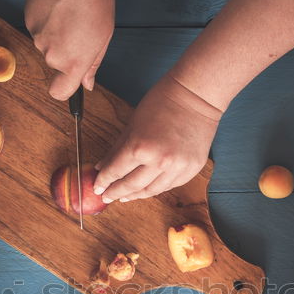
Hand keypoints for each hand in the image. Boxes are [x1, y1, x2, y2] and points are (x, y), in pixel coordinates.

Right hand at [25, 0, 113, 99]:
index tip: (71, 84)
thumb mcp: (104, 34)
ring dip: (57, 34)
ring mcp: (37, 38)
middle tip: (79, 29)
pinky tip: (58, 7)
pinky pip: (39, 29)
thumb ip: (93, 62)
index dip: (65, 90)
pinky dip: (48, 21)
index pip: (60, 92)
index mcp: (73, 62)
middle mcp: (52, 55)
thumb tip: (87, 84)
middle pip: (57, 63)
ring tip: (69, 14)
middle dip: (67, 50)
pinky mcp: (28, 22)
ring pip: (48, 44)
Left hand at [93, 75, 222, 202]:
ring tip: (125, 196)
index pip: (115, 171)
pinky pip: (169, 186)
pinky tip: (146, 188)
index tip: (97, 187)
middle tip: (107, 196)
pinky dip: (155, 188)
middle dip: (116, 192)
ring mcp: (178, 168)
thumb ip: (117, 149)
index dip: (104, 181)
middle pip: (131, 186)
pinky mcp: (191, 170)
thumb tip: (102, 167)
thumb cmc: (163, 102)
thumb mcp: (133, 124)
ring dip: (135, 195)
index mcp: (140, 147)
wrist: (196, 96)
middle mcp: (160, 162)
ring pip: (151, 191)